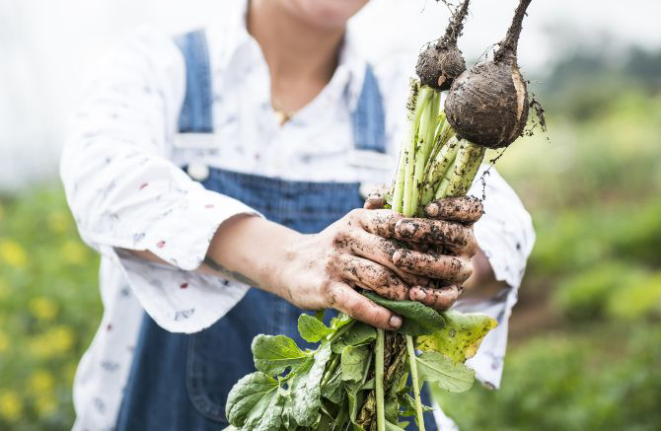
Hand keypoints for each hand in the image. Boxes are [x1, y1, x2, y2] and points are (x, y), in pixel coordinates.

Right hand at [276, 208, 430, 329]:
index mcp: (358, 219)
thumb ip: (382, 218)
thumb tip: (421, 213)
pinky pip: (359, 304)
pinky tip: (395, 323)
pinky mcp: (326, 289)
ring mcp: (335, 263)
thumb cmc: (334, 246)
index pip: (397, 224)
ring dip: (404, 296)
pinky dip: (380, 316)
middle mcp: (347, 237)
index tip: (439, 256)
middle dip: (418, 273)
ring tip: (418, 305)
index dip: (422, 241)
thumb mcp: (353, 224)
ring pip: (380, 279)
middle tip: (435, 287)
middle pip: (393, 254)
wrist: (289, 262)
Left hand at [365, 191, 483, 309]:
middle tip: (400, 229)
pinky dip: (432, 296)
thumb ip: (389, 201)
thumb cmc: (408, 232)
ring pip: (451, 266)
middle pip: (456, 234)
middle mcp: (466, 243)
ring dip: (424, 262)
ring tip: (398, 258)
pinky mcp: (454, 291)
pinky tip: (413, 292)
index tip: (428, 207)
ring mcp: (462, 268)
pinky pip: (449, 296)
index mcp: (460, 219)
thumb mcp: (402, 212)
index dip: (454, 206)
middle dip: (427, 231)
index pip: (471, 208)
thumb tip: (373, 201)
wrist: (414, 269)